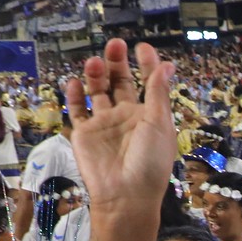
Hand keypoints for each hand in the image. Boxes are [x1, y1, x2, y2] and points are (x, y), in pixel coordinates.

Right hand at [65, 40, 176, 210]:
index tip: (141, 47)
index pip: (148, 83)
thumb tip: (167, 65)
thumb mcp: (159, 124)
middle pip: (120, 83)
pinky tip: (74, 82)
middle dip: (117, 63)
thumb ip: (158, 93)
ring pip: (97, 92)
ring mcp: (104, 124)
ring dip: (96, 75)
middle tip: (115, 44)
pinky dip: (74, 95)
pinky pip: (77, 110)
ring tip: (95, 62)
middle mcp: (126, 116)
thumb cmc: (149, 162)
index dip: (146, 64)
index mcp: (149, 115)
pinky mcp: (84, 134)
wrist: (125, 195)